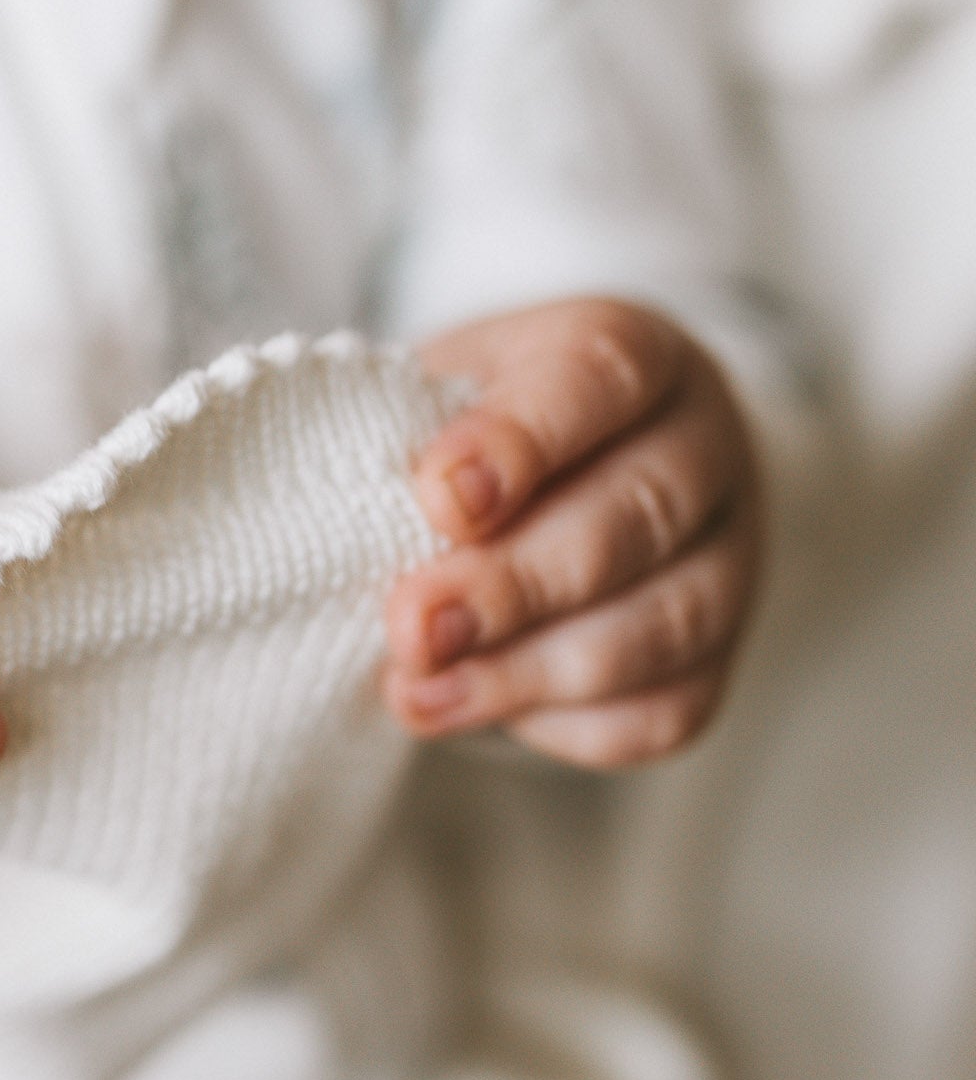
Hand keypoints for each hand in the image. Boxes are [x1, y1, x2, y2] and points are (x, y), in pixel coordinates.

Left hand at [385, 299, 761, 768]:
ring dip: (527, 671)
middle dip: (514, 583)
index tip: (441, 496)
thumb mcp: (430, 402)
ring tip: (420, 693)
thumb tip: (349, 540)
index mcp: (631, 354)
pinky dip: (566, 725)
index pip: (600, 377)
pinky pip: (664, 710)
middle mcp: (703, 447)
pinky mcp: (714, 660)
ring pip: (662, 625)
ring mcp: (729, 558)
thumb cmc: (466, 437)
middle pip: (638, 515)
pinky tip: (477, 711)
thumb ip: (402, 451)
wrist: (540, 488)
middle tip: (415, 626)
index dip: (522, 441)